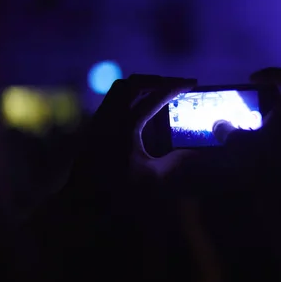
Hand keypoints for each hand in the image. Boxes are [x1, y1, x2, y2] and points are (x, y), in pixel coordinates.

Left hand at [66, 74, 197, 203]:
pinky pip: (113, 98)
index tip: (192, 83)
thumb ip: (176, 161)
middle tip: (178, 84)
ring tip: (161, 90)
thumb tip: (197, 152)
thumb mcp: (153, 178)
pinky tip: (142, 104)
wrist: (83, 202)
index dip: (175, 87)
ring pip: (121, 87)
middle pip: (135, 83)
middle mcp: (110, 117)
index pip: (154, 97)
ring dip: (143, 84)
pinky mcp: (94, 125)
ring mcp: (99, 119)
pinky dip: (131, 93)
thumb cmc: (118, 193)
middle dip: (159, 80)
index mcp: (126, 127)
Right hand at [212, 67, 280, 162]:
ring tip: (250, 133)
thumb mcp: (237, 144)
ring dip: (270, 123)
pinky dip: (275, 139)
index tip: (253, 81)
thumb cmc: (264, 165)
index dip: (272, 73)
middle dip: (267, 103)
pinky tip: (258, 152)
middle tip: (249, 110)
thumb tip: (218, 125)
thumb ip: (226, 130)